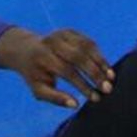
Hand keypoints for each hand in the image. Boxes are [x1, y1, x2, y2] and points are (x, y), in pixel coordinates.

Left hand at [0, 27, 114, 108]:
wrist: (25, 50)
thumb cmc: (35, 75)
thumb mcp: (38, 89)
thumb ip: (55, 98)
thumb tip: (75, 105)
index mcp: (43, 58)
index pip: (67, 72)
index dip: (83, 85)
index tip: (95, 97)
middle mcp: (52, 43)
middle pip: (79, 58)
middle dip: (95, 74)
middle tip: (108, 88)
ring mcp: (62, 34)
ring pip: (87, 47)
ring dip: (101, 63)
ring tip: (111, 77)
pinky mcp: (70, 31)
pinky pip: (88, 42)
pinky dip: (99, 55)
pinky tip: (106, 67)